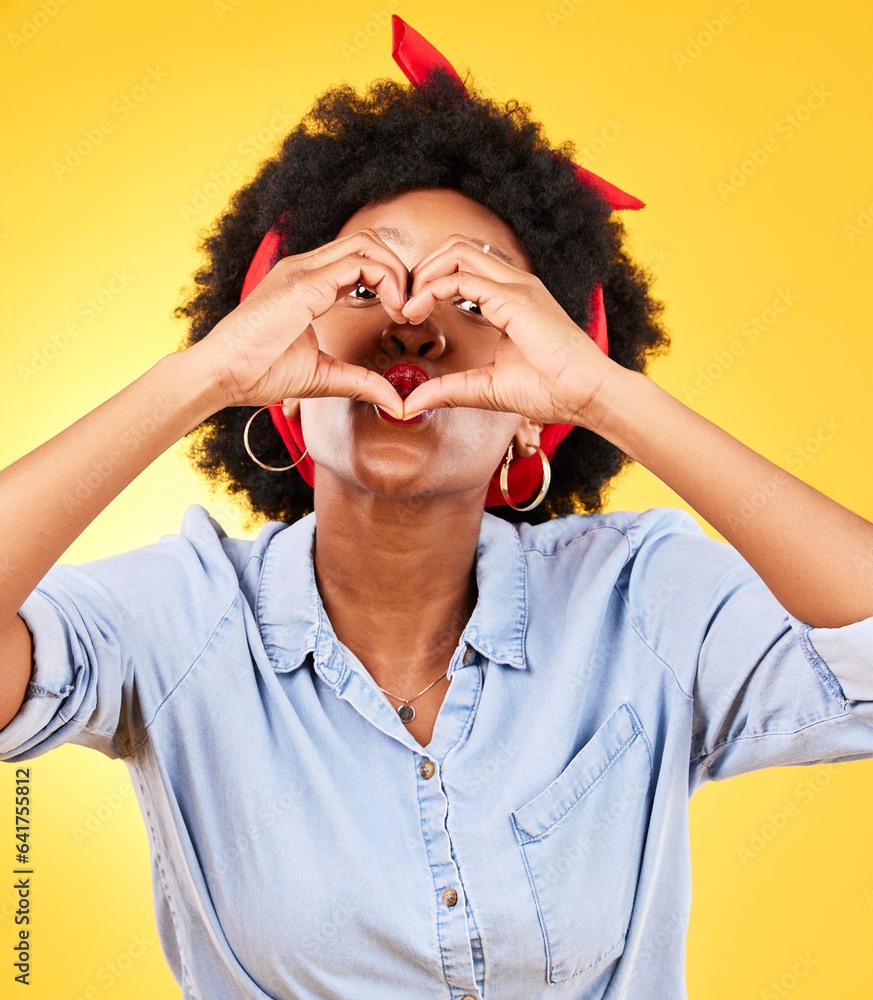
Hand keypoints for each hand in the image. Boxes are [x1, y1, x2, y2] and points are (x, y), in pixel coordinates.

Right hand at [191, 230, 408, 414]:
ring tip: (404, 310)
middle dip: (400, 271)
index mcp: (307, 283)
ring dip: (397, 273)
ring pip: (367, 243)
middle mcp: (305, 269)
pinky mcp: (305, 283)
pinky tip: (394, 310)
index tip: (402, 316)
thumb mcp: (322, 376)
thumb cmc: (258, 373)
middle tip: (411, 309)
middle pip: (368, 242)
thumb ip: (360, 382)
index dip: (389, 281)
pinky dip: (387, 281)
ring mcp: (304, 271)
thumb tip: (395, 401)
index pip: (359, 259)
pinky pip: (360, 263)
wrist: (221, 375)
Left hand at [399, 236, 614, 426]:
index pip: (462, 267)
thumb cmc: (551, 391)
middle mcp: (514, 284)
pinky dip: (432, 289)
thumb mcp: (486, 388)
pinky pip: (461, 277)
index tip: (409, 314)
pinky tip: (417, 311)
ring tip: (408, 306)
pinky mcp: (515, 299)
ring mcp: (516, 286)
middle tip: (403, 304)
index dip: (429, 283)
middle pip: (456, 248)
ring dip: (423, 273)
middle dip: (421, 269)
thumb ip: (449, 390)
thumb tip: (410, 403)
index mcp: (511, 298)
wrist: (587, 395)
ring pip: (456, 250)